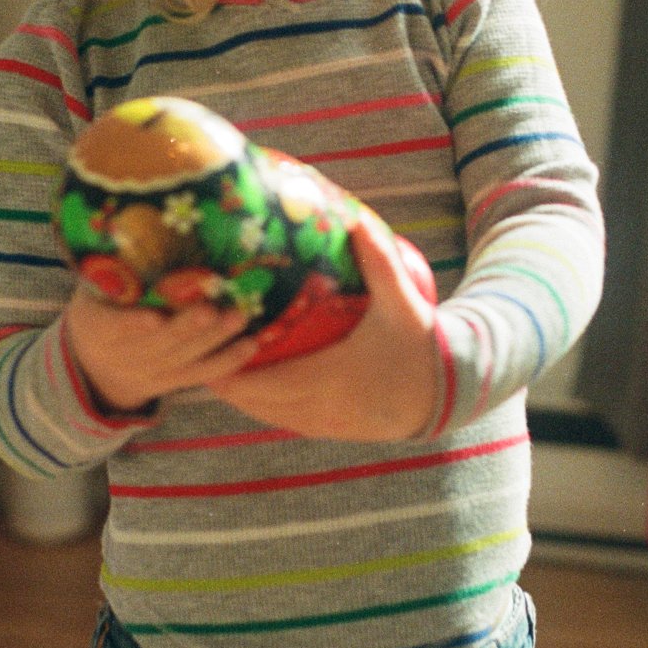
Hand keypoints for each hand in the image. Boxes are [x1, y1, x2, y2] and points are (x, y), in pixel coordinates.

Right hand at [64, 286, 253, 413]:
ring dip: (214, 340)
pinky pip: (199, 375)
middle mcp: (119, 356)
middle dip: (186, 328)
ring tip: (239, 318)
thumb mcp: (96, 287)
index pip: (112, 327)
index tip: (155, 318)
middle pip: (156, 344)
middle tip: (212, 309)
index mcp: (95, 327)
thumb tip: (144, 225)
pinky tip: (250, 345)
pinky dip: (226, 361)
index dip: (133, 324)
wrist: (97, 361)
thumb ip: (116, 269)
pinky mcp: (170, 382)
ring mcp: (147, 373)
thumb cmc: (104, 304)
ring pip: (182, 359)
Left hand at [207, 209, 438, 441]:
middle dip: (225, 380)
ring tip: (218, 368)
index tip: (207, 348)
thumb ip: (378, 259)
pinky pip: (287, 421)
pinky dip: (265, 407)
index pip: (263, 381)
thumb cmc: (420, 345)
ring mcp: (326, 422)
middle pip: (256, 401)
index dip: (229, 371)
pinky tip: (255, 390)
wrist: (445, 394)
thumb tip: (354, 216)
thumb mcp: (401, 300)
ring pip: (267, 415)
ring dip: (241, 396)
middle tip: (202, 352)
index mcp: (328, 375)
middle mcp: (320, 405)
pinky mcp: (333, 430)